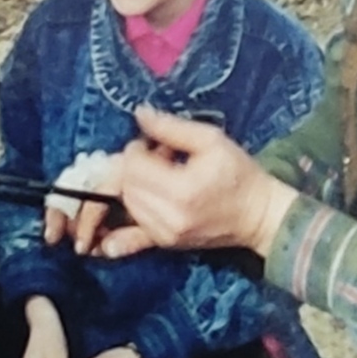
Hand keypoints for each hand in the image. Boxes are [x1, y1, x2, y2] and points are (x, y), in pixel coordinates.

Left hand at [80, 107, 297, 259]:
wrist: (258, 216)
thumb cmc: (239, 174)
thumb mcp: (212, 140)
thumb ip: (172, 128)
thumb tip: (139, 113)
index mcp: (182, 190)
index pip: (134, 166)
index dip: (137, 149)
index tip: (152, 144)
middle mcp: (169, 217)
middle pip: (125, 186)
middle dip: (132, 168)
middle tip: (155, 159)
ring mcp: (165, 234)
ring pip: (125, 205)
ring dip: (132, 188)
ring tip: (158, 178)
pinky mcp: (164, 244)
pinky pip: (129, 238)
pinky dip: (115, 232)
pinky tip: (98, 238)